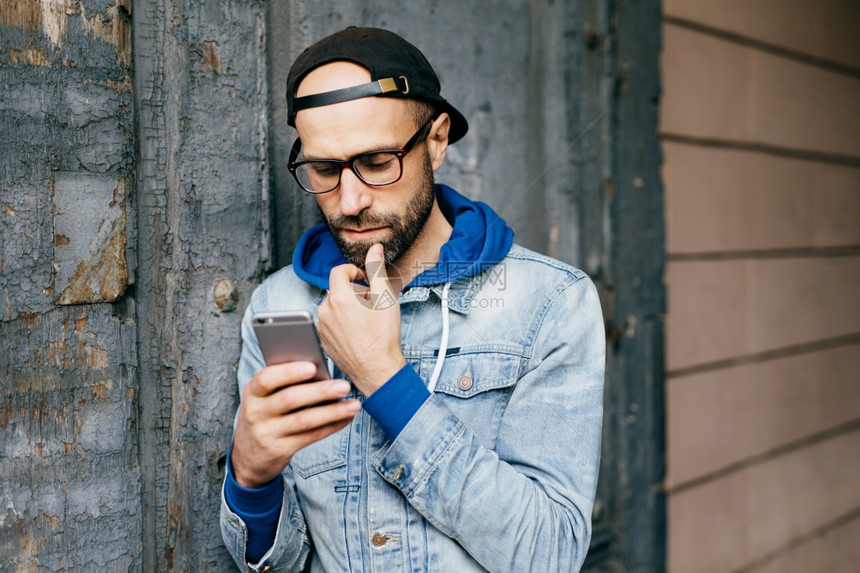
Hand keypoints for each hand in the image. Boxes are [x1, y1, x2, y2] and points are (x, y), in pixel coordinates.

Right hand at [231, 361, 360, 487]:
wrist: (247, 457)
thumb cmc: (265, 415)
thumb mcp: (264, 399)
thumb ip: (284, 384)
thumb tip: (321, 370)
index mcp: (252, 392)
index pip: (266, 379)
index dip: (289, 372)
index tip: (313, 366)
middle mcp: (256, 413)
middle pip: (290, 399)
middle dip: (320, 391)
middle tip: (345, 385)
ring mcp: (266, 433)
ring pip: (304, 420)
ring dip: (333, 411)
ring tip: (354, 404)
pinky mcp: (279, 450)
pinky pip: (310, 436)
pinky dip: (331, 426)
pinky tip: (346, 418)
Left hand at [317, 244, 405, 395]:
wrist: (377, 369)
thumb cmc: (383, 335)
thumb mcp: (386, 297)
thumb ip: (377, 269)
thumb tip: (375, 248)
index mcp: (339, 297)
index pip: (339, 270)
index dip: (355, 271)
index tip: (366, 280)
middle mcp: (325, 310)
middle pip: (337, 289)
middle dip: (354, 291)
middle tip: (372, 304)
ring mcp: (322, 327)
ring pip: (333, 307)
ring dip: (348, 307)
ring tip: (366, 320)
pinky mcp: (323, 341)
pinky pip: (330, 323)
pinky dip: (342, 323)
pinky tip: (358, 333)